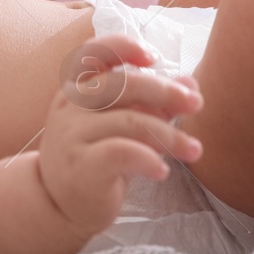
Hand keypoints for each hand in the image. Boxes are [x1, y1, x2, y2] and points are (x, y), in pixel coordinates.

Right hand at [37, 35, 203, 236]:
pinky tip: (163, 171)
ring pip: (129, 121)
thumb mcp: (119, 125)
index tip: (154, 58)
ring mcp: (72, 135)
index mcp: (76, 88)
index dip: (124, 47)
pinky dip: (149, 159)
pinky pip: (121, 152)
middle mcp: (70, 106)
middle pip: (122, 85)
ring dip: (169, 135)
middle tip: (196, 104)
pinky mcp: (81, 166)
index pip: (93, 54)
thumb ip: (151, 102)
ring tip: (194, 150)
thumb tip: (191, 82)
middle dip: (165, 91)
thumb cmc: (93, 158)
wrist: (58, 205)